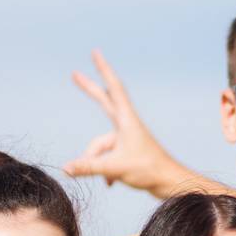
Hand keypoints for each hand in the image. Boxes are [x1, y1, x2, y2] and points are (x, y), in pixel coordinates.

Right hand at [64, 51, 180, 193]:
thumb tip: (65, 168)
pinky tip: (111, 183)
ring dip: (98, 161)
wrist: (169, 182)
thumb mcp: (114, 168)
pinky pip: (107, 157)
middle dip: (89, 89)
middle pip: (104, 101)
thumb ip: (88, 167)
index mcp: (126, 120)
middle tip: (74, 74)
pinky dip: (105, 170)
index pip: (113, 88)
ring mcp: (126, 137)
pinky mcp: (128, 149)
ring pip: (101, 143)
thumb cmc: (147, 170)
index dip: (103, 69)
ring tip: (109, 178)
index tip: (95, 52)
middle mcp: (126, 124)